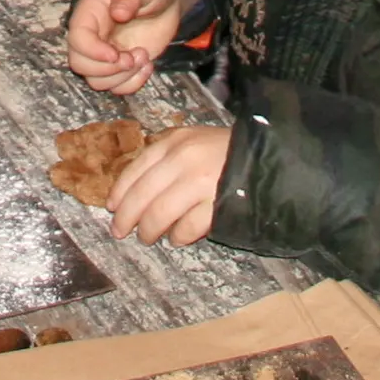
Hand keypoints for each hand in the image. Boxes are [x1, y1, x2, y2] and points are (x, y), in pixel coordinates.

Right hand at [65, 0, 201, 95]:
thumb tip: (118, 13)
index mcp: (90, 11)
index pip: (77, 38)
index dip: (92, 51)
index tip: (116, 53)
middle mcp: (93, 35)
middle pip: (80, 64)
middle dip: (107, 69)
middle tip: (133, 57)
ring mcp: (106, 53)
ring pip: (96, 80)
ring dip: (122, 77)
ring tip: (144, 57)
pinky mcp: (121, 66)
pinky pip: (116, 87)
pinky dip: (132, 84)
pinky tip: (148, 65)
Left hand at [104, 125, 230, 246]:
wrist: (268, 158)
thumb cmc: (225, 152)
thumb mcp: (193, 141)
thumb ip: (165, 157)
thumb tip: (131, 189)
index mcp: (175, 142)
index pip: (135, 169)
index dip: (120, 191)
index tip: (111, 206)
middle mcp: (184, 159)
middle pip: (142, 195)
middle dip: (127, 217)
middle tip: (120, 231)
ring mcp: (201, 183)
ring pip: (159, 214)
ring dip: (148, 230)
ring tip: (147, 237)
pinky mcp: (217, 205)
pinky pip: (186, 228)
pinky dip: (178, 236)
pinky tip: (177, 238)